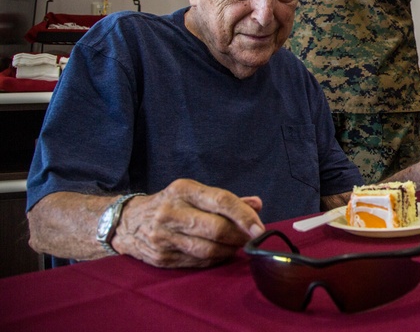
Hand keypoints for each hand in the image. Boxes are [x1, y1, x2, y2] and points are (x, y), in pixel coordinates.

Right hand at [114, 179, 264, 267]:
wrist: (126, 222)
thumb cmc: (170, 204)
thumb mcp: (194, 193)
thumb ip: (226, 200)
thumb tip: (256, 204)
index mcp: (183, 190)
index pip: (221, 201)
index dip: (244, 215)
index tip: (260, 228)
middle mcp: (171, 212)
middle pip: (216, 228)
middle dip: (239, 236)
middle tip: (250, 238)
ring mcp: (163, 237)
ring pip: (208, 249)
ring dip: (229, 250)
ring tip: (236, 245)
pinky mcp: (161, 257)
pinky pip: (197, 262)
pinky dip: (215, 260)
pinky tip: (220, 253)